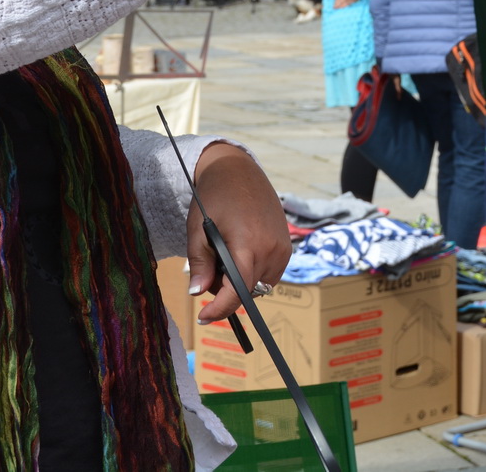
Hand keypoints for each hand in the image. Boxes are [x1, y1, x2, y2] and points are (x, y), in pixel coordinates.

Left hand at [187, 144, 291, 321]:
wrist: (238, 169)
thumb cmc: (214, 196)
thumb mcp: (199, 230)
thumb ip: (200, 264)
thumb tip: (198, 293)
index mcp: (248, 245)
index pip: (238, 292)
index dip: (219, 309)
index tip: (203, 316)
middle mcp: (272, 249)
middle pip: (248, 291)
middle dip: (225, 291)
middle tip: (208, 269)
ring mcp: (283, 248)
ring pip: (260, 285)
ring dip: (241, 282)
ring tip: (224, 256)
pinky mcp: (287, 245)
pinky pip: (270, 273)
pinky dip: (253, 272)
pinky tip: (239, 251)